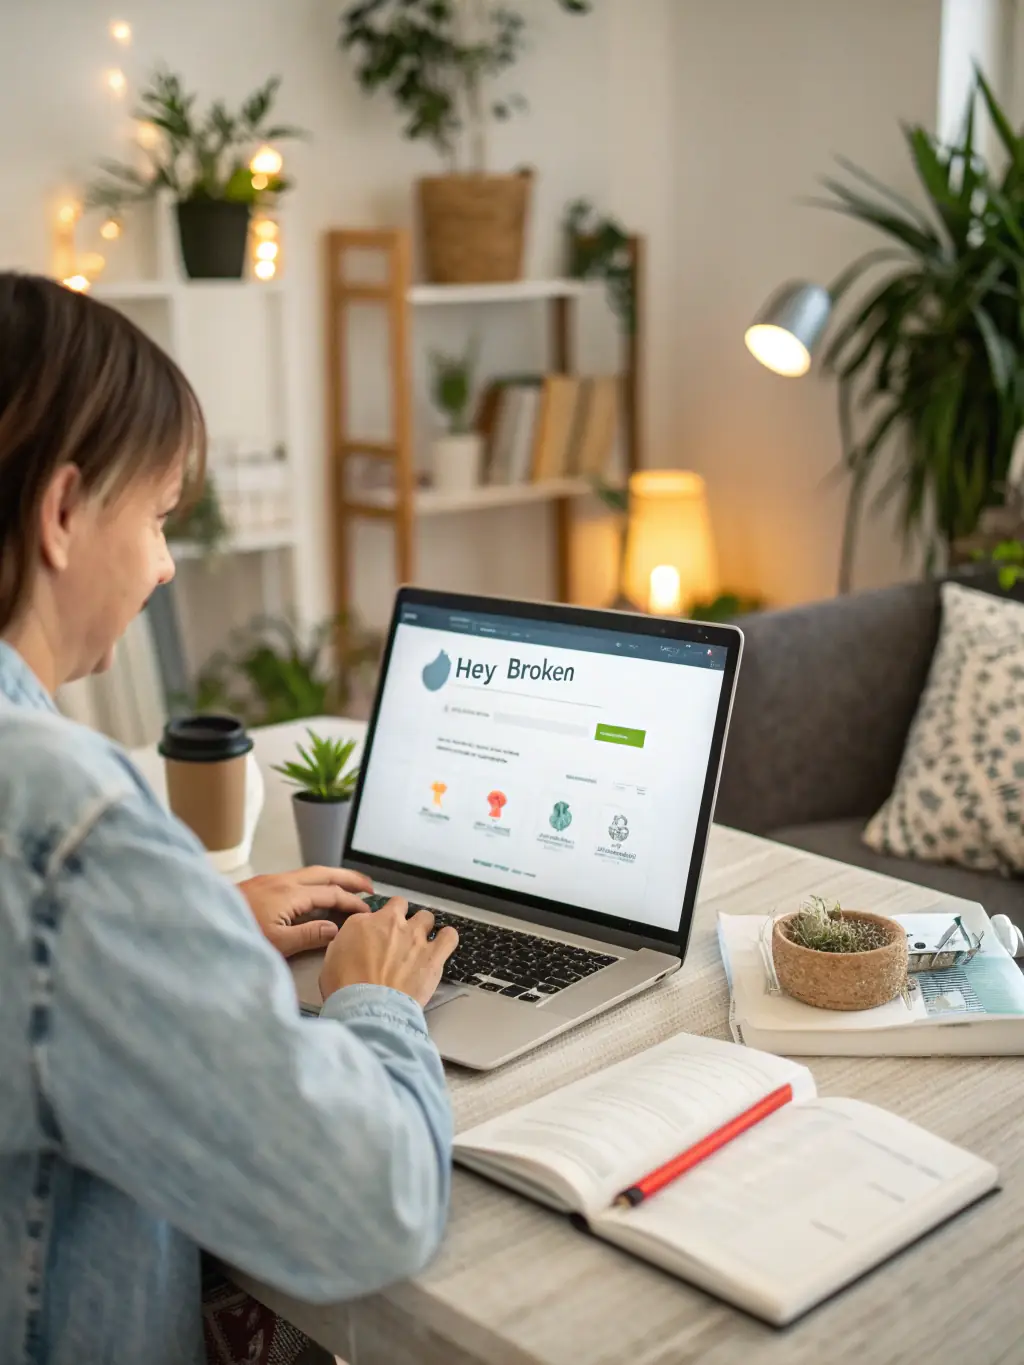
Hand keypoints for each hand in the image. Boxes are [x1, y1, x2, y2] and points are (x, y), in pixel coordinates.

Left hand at [239, 867, 373, 958]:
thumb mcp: (278, 943)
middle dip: (348, 878)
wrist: (201, 923)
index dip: (352, 902)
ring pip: (309, 874)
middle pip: (324, 873)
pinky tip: (312, 895)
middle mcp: (282, 881)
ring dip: (331, 878)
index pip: (331, 894)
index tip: (368, 909)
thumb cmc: (238, 935)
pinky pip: (296, 878)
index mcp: (290, 893)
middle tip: (368, 886)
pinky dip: (313, 883)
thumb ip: (309, 935)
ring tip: (346, 887)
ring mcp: (269, 881)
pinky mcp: (259, 886)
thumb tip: (336, 929)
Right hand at [320, 898, 457, 1006]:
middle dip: (400, 919)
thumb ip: (347, 942)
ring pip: (426, 917)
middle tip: (397, 938)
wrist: (368, 1007)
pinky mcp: (433, 956)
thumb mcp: (331, 958)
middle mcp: (391, 923)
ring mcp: (415, 937)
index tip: (376, 935)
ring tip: (419, 944)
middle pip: (401, 907)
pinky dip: (447, 938)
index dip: (376, 924)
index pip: (373, 911)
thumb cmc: (345, 987)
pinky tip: (442, 945)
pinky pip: (449, 936)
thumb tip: (355, 943)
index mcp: (363, 922)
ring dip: (423, 928)